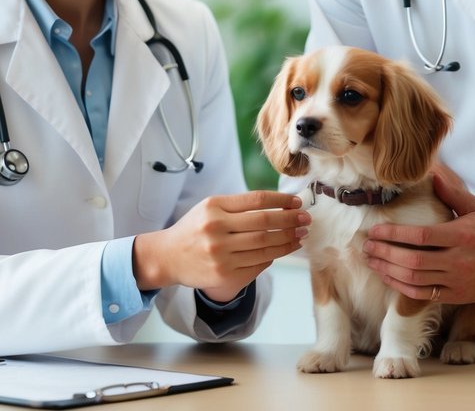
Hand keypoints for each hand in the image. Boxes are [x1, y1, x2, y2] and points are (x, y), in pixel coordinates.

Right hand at [133, 191, 308, 302]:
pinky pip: (258, 264)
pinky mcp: (224, 274)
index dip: (281, 201)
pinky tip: (285, 249)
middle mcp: (216, 230)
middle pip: (264, 223)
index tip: (297, 203)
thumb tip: (280, 205)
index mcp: (214, 207)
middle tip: (306, 219)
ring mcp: (220, 254)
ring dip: (287, 240)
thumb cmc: (194, 228)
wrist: (168, 257)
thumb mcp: (210, 207)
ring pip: (264, 246)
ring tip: (300, 235)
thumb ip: (240, 205)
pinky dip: (275, 256)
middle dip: (290, 221)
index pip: (256, 200)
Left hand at [362, 166, 474, 302]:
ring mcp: (457, 281)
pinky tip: (389, 277)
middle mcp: (458, 260)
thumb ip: (451, 192)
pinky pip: (424, 295)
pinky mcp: (456, 295)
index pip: (420, 236)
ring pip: (415, 280)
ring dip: (389, 271)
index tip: (375, 231)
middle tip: (366, 247)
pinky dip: (402, 287)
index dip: (394, 234)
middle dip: (385, 254)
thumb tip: (431, 172)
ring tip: (372, 262)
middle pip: (413, 260)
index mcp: (461, 236)